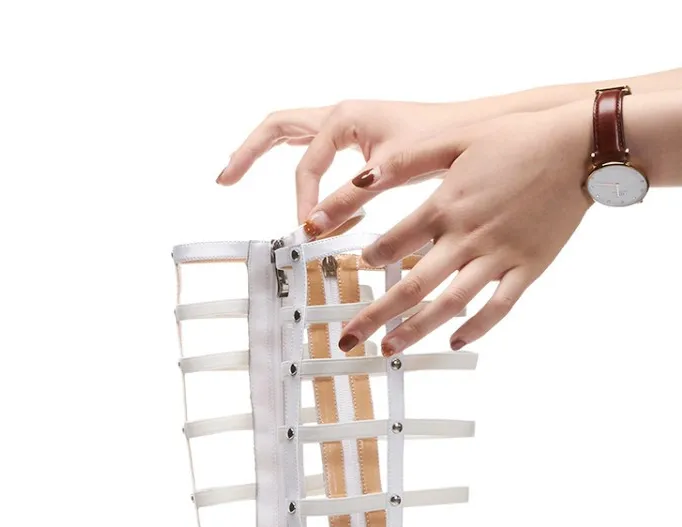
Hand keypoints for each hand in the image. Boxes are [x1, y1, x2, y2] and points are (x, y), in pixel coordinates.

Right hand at [216, 100, 475, 223]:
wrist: (479, 131)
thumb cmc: (444, 142)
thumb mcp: (392, 170)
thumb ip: (351, 196)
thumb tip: (315, 224)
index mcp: (345, 118)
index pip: (305, 164)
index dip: (303, 202)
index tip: (308, 233)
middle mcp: (343, 118)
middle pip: (279, 129)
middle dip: (248, 153)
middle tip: (224, 179)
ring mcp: (351, 127)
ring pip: (295, 139)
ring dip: (267, 155)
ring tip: (239, 176)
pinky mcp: (362, 142)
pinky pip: (318, 154)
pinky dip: (305, 173)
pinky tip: (310, 201)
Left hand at [330, 101, 592, 353]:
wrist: (579, 146)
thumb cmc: (517, 136)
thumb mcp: (456, 138)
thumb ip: (407, 161)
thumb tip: (360, 178)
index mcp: (447, 204)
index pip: (395, 241)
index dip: (372, 257)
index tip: (359, 267)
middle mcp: (468, 236)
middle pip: (412, 285)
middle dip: (375, 315)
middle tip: (348, 337)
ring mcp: (499, 257)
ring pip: (449, 304)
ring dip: (415, 330)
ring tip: (389, 349)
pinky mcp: (527, 268)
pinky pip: (498, 307)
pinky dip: (475, 327)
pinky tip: (453, 342)